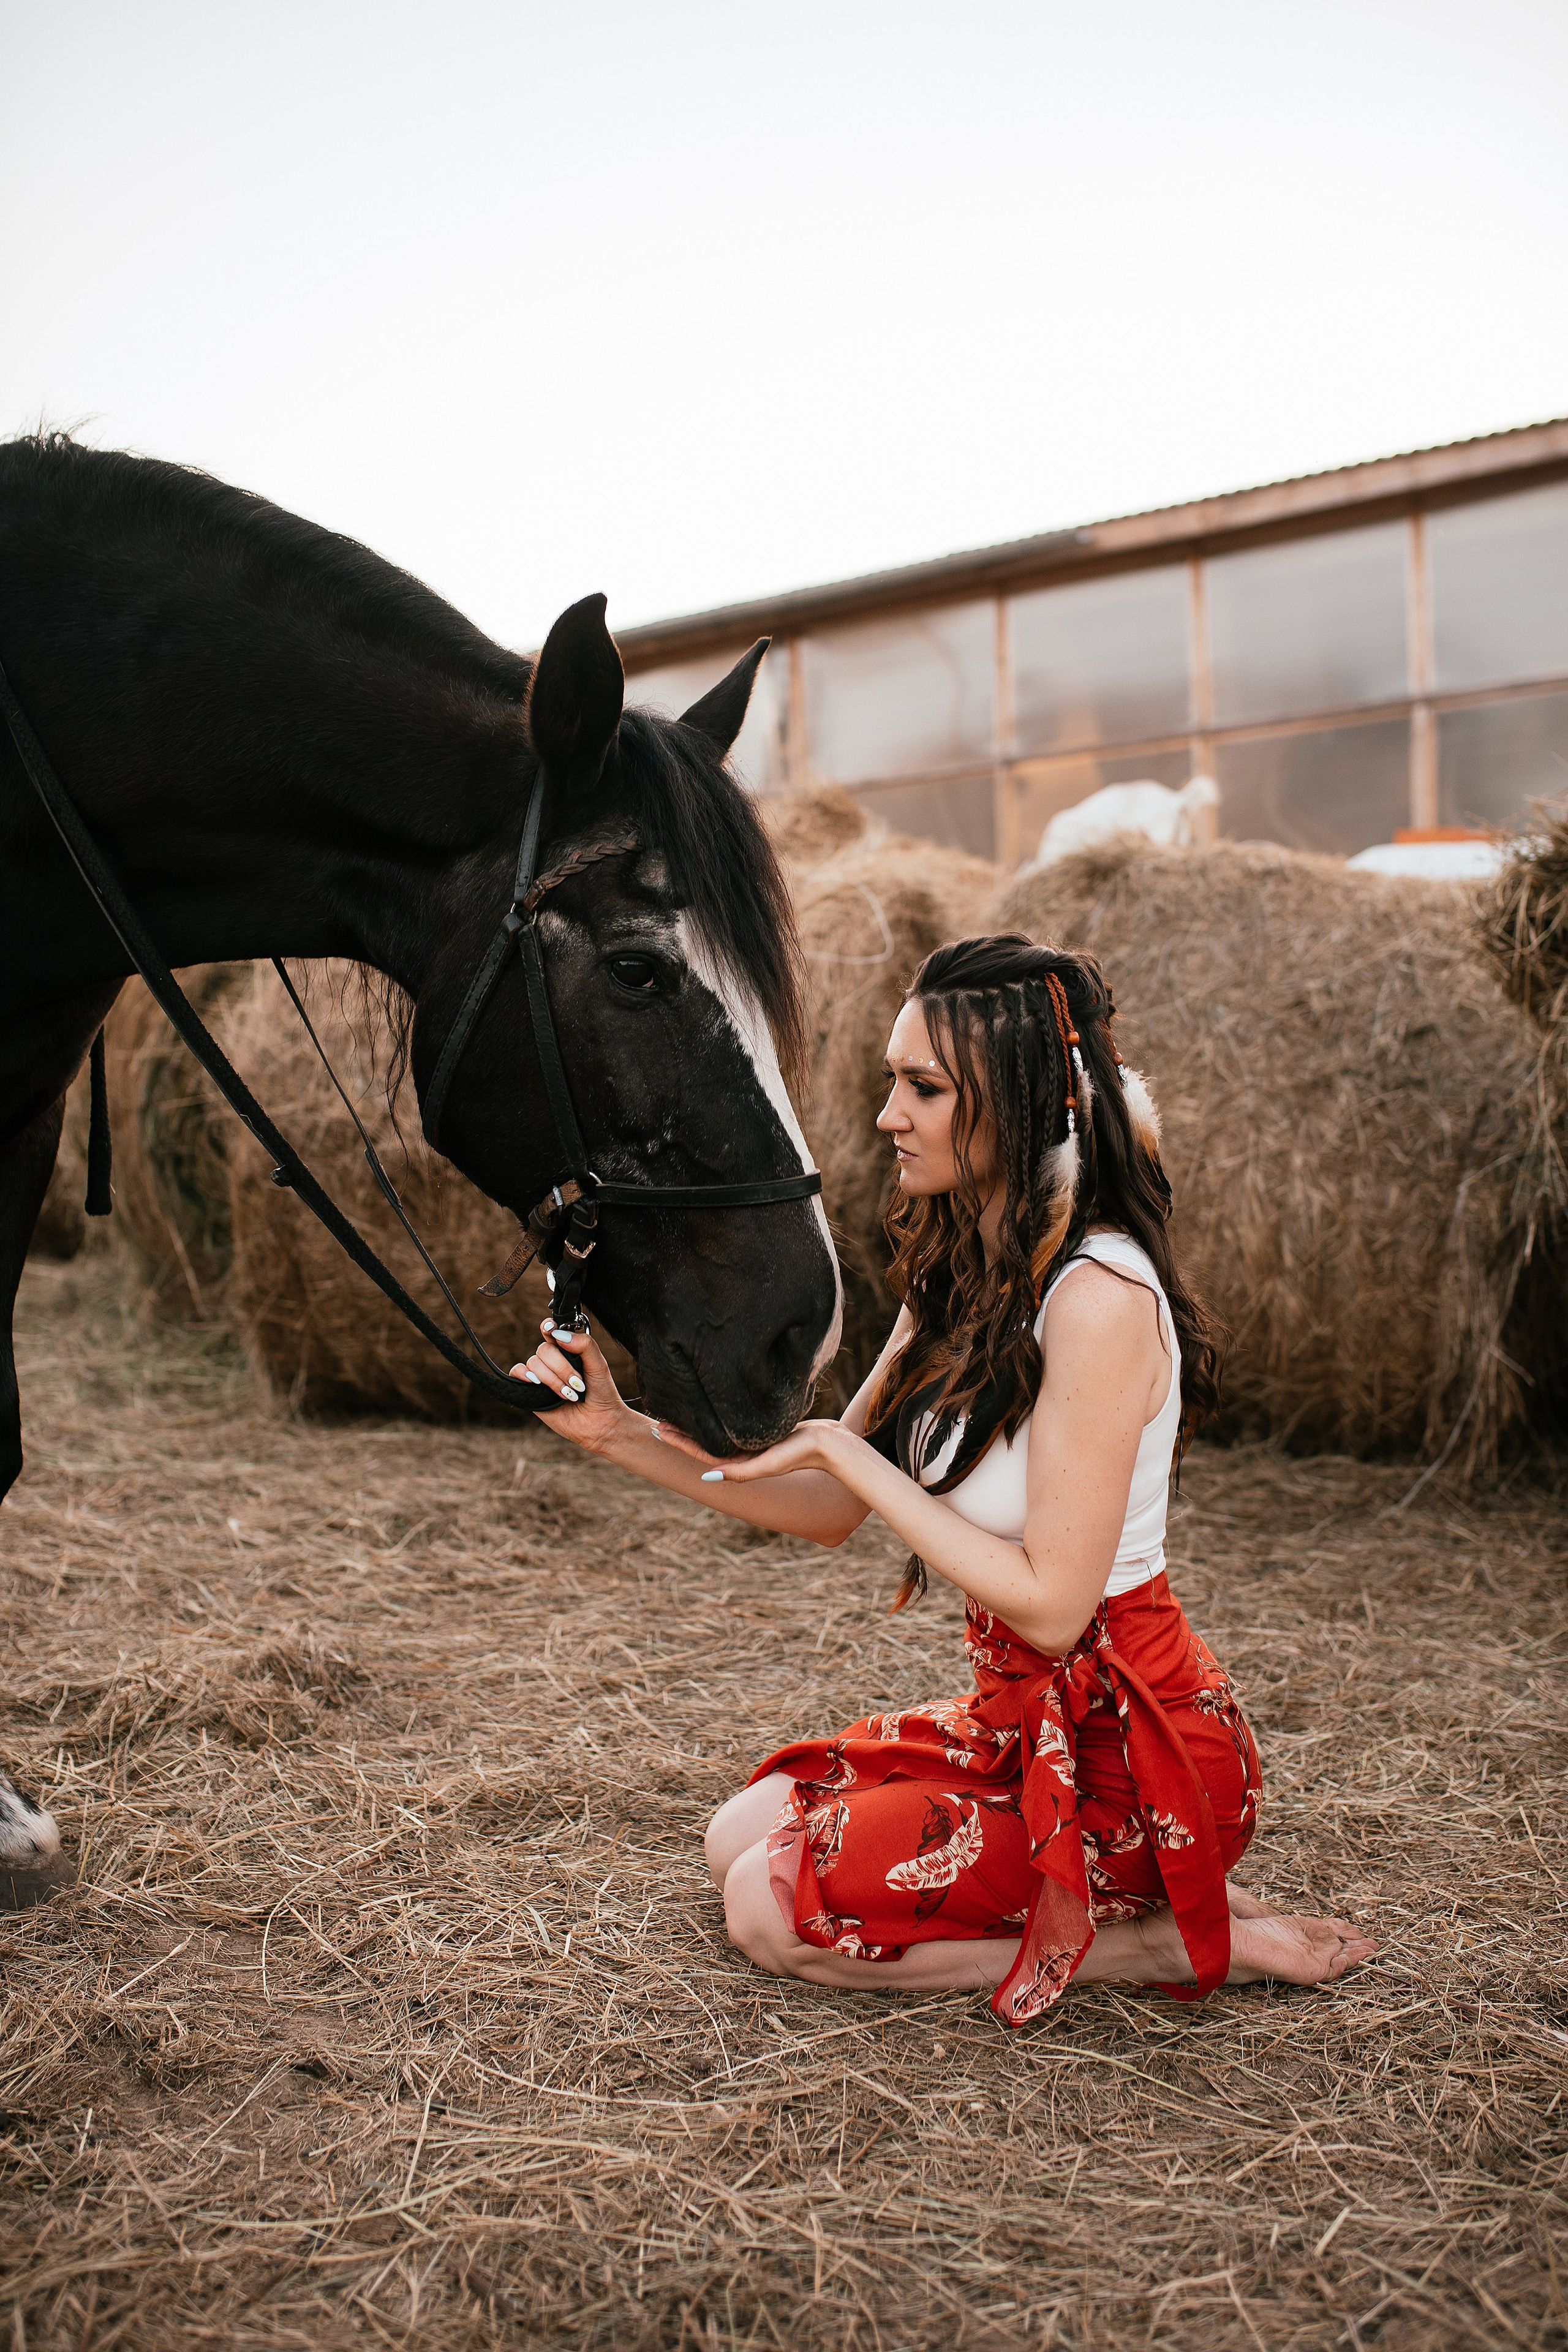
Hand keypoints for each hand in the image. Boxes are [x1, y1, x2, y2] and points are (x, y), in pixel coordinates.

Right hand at [510, 1319, 635, 1455]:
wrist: (599, 1422)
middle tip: (577, 1384)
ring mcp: (541, 1376)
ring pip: (533, 1363)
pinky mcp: (530, 1391)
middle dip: (561, 1367)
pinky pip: (516, 1373)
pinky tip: (538, 1385)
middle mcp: (552, 1361)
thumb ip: (585, 1345)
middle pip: (544, 1349)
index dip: (548, 1327)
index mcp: (567, 1350)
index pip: (551, 1331)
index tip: (552, 1331)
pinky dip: (525, 1376)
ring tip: (568, 1394)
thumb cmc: (601, 1393)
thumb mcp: (599, 1365)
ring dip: (552, 1379)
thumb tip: (559, 1335)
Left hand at [660, 1417, 858, 1485]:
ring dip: (698, 1425)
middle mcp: (743, 1455)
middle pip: (705, 1443)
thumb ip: (740, 1473)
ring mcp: (753, 1443)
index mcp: (740, 1464)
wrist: (831, 1444)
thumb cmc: (800, 1454)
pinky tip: (711, 1408)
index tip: (658, 1429)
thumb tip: (706, 1476)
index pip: (701, 1453)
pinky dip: (718, 1418)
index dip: (679, 1443)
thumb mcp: (768, 1464)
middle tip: (658, 1419)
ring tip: (679, 1413)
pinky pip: (733, 1425)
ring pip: (717, 1433)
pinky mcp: (763, 1431)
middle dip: (683, 1433)